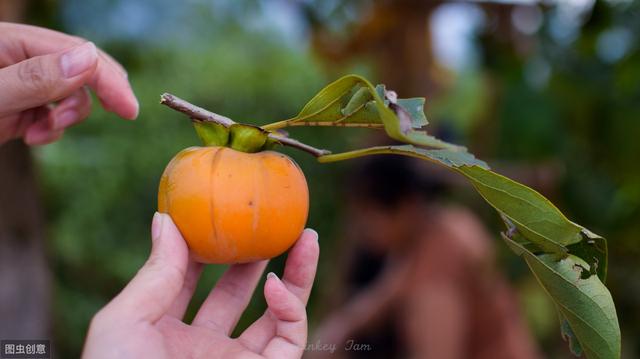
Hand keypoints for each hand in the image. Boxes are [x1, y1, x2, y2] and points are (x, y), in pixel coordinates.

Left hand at [0, 22, 137, 144]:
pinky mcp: (20, 109)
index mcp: (8, 41)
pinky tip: (30, 137)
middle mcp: (19, 59)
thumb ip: (36, 77)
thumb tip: (89, 58)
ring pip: (70, 93)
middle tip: (126, 113)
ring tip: (38, 134)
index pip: (72, 51)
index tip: (130, 109)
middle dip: (97, 93)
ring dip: (66, 117)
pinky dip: (52, 130)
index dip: (107, 79)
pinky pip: (54, 114)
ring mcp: (21, 85)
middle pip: (79, 67)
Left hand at [82, 213, 318, 358]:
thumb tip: (166, 219)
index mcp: (161, 333)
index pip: (187, 278)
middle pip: (236, 291)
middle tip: (270, 219)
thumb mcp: (125, 323)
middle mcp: (201, 346)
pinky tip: (278, 283)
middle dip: (254, 254)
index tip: (218, 210)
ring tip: (307, 235)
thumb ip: (154, 273)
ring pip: (275, 312)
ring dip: (295, 274)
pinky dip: (290, 307)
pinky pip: (288, 335)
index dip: (203, 244)